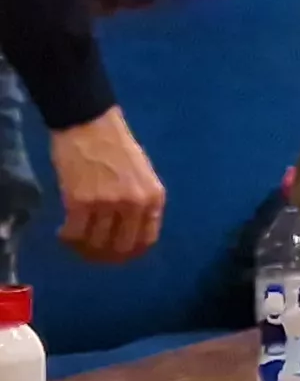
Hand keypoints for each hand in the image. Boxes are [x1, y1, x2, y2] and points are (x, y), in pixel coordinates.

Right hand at [46, 108, 163, 264]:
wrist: (90, 124)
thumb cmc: (117, 147)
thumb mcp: (143, 176)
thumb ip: (142, 203)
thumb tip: (131, 233)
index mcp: (154, 197)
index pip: (147, 240)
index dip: (130, 254)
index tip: (116, 256)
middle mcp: (134, 204)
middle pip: (121, 247)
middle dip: (106, 255)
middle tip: (91, 252)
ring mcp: (107, 204)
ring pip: (96, 243)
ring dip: (83, 247)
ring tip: (76, 239)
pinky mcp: (79, 201)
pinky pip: (73, 234)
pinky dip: (67, 238)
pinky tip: (63, 232)